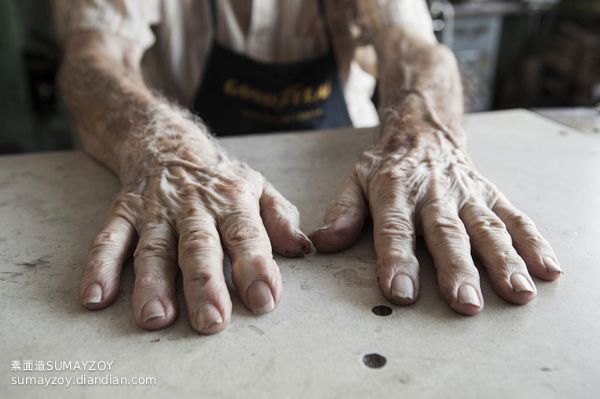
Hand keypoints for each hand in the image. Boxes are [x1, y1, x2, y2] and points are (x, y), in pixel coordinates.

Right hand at [80, 134, 312, 332]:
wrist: (169, 141)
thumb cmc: (221, 177)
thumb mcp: (258, 188)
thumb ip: (280, 219)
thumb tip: (303, 250)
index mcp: (232, 201)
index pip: (247, 235)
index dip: (256, 267)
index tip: (264, 300)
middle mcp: (193, 207)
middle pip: (198, 247)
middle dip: (205, 284)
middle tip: (211, 322)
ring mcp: (155, 210)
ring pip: (153, 248)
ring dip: (152, 283)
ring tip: (154, 317)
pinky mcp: (123, 212)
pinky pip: (108, 239)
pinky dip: (99, 267)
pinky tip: (94, 297)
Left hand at [310, 128, 561, 314]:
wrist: (423, 127)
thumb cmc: (386, 164)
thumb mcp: (355, 178)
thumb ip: (343, 210)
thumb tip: (324, 241)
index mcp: (394, 189)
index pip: (394, 227)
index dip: (396, 259)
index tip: (401, 292)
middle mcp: (433, 192)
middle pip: (446, 232)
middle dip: (457, 268)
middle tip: (466, 303)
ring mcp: (466, 193)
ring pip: (486, 227)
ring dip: (504, 260)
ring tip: (518, 292)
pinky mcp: (490, 193)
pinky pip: (514, 216)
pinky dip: (533, 242)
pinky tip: (547, 269)